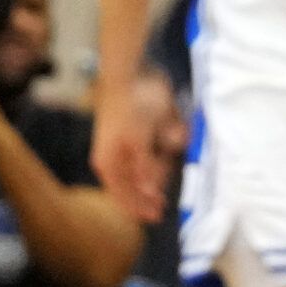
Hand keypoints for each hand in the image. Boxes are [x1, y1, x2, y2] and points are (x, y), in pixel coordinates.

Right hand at [91, 76, 166, 222]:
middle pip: (142, 179)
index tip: (158, 215)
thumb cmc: (131, 107)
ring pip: (155, 160)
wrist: (132, 71)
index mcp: (110, 164)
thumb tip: (149, 192)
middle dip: (159, 172)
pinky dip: (170, 136)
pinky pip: (161, 142)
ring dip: (166, 151)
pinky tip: (175, 126)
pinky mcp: (145, 128)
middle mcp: (118, 156)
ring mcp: (132, 142)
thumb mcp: (140, 140)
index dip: (140, 207)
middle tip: (168, 162)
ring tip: (171, 132)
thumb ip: (145, 168)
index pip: (124, 195)